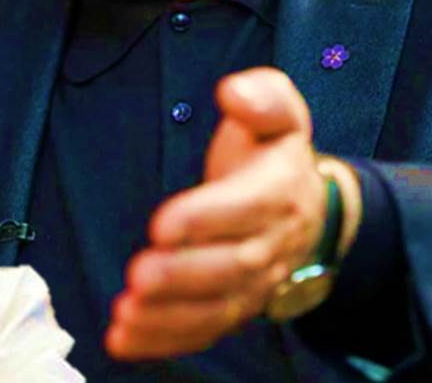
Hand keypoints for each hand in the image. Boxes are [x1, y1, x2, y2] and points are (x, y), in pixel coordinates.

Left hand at [105, 67, 351, 359]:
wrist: (307, 203)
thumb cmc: (273, 151)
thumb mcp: (279, 110)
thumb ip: (262, 96)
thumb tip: (236, 91)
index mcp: (281, 190)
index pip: (247, 208)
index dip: (207, 218)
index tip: (162, 223)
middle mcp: (273, 243)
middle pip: (232, 267)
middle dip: (183, 275)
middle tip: (138, 276)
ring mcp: (257, 283)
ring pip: (219, 308)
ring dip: (170, 316)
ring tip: (126, 314)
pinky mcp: (234, 305)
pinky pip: (205, 329)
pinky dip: (165, 340)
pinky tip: (124, 339)